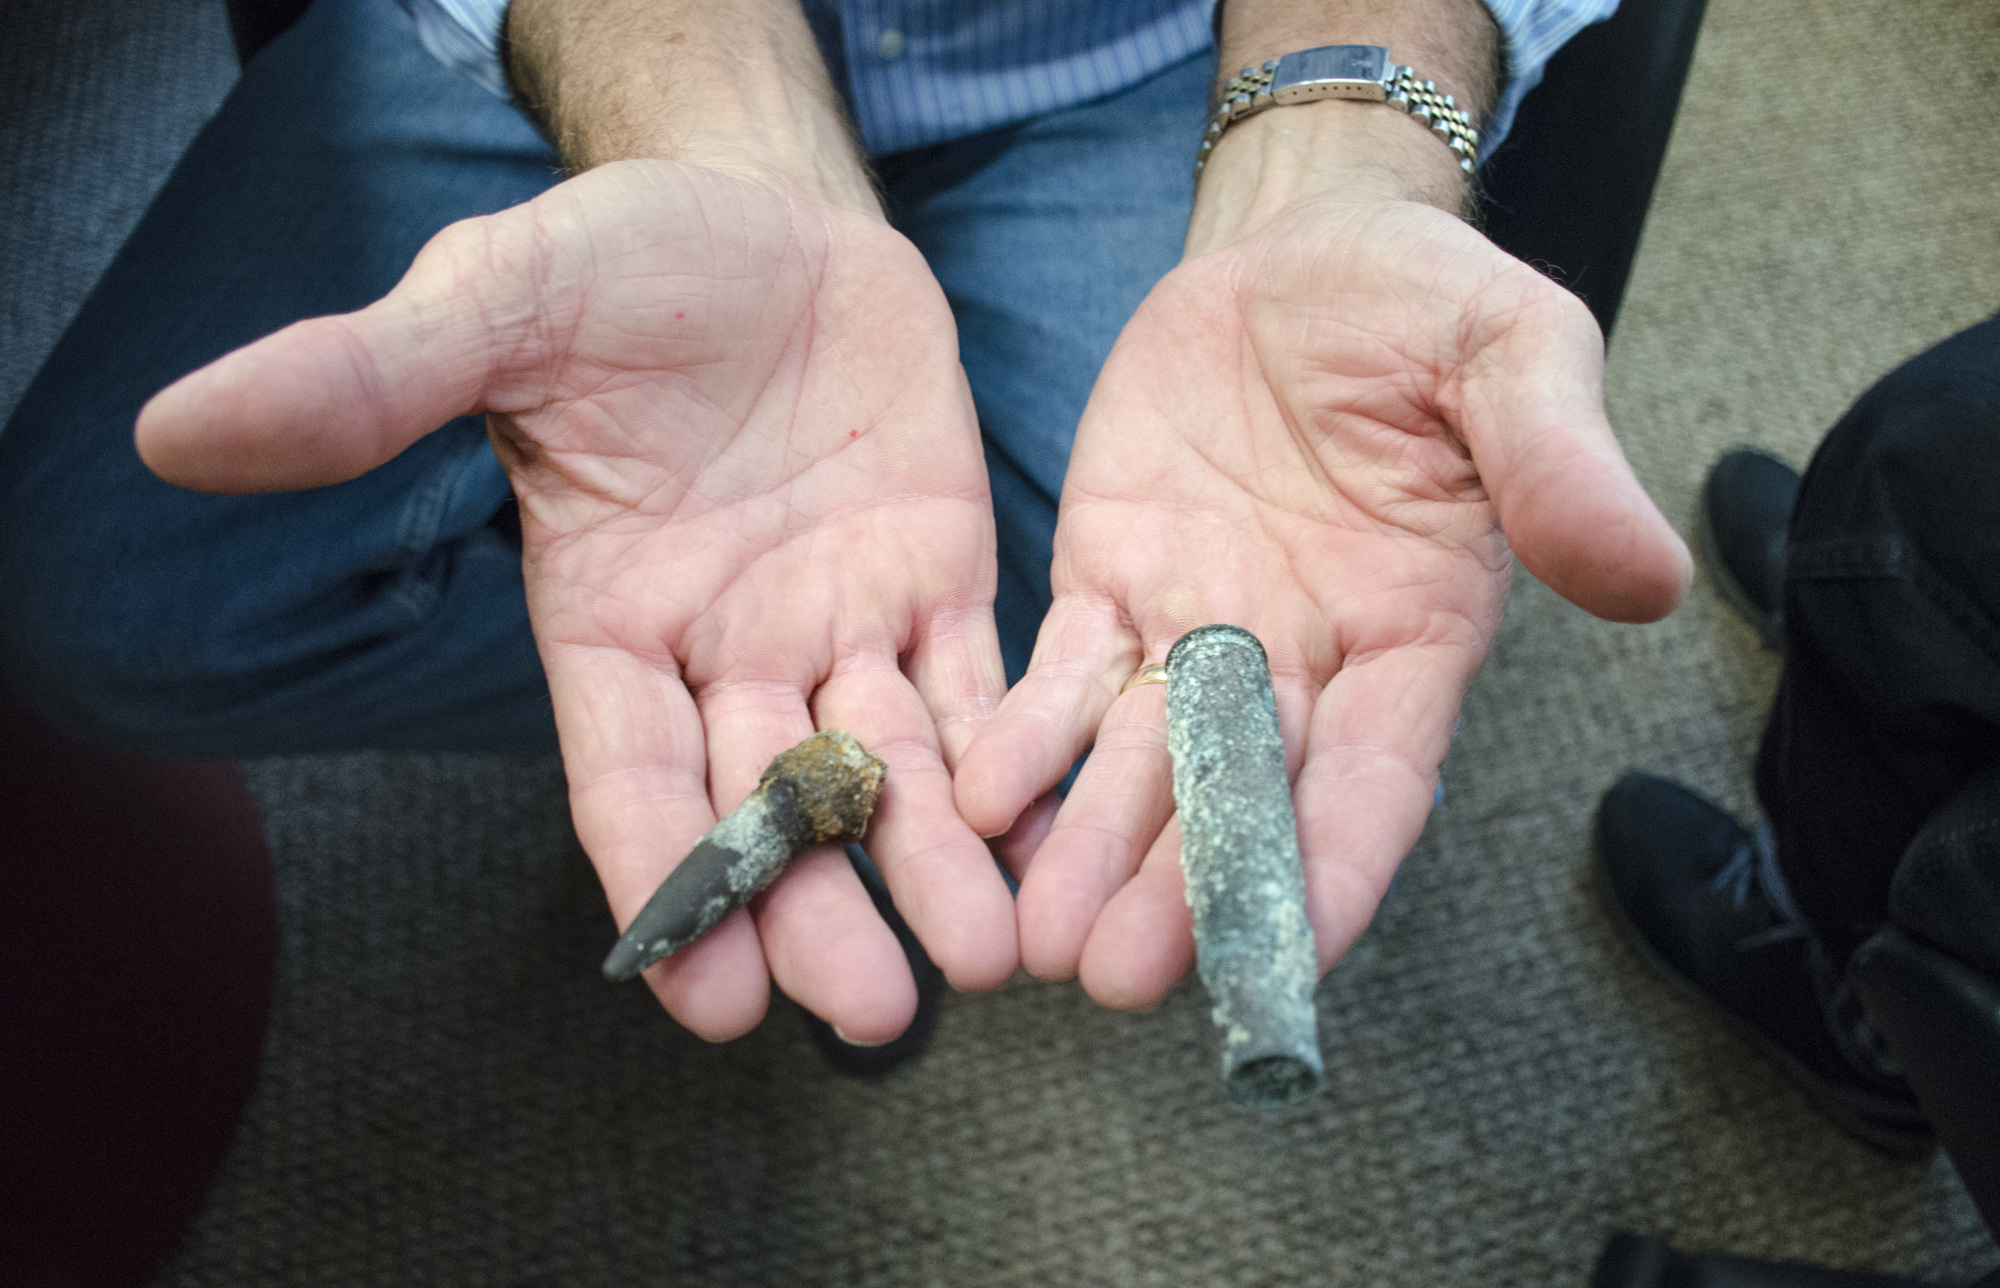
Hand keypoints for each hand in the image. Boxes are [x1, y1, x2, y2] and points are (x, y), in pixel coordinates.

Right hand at [138, 161, 1017, 1040]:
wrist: (767, 208)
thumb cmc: (622, 258)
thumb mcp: (500, 300)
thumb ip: (373, 378)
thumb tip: (173, 428)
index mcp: (609, 620)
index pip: (629, 779)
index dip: (664, 883)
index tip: (710, 1002)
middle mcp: (724, 649)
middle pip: (769, 805)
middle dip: (818, 908)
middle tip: (872, 1007)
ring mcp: (838, 621)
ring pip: (887, 767)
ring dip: (933, 862)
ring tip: (991, 955)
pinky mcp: (936, 575)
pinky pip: (980, 679)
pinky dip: (1012, 754)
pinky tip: (1049, 831)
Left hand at [955, 191, 1689, 1008]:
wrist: (1298, 248)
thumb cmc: (1423, 303)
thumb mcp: (1515, 350)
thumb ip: (1558, 461)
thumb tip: (1650, 577)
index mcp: (1414, 635)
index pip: (1377, 779)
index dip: (1336, 869)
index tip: (1291, 959)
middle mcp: (1301, 662)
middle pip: (1241, 799)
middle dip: (1182, 890)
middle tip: (1120, 976)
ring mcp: (1195, 630)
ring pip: (1138, 764)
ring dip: (1089, 848)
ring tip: (1033, 935)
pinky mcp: (1109, 582)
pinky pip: (1062, 676)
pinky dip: (1024, 739)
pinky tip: (975, 799)